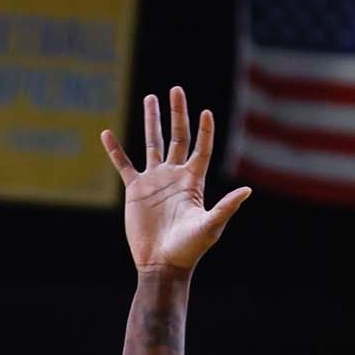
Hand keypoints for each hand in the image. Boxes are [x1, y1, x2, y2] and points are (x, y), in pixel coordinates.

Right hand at [101, 86, 251, 272]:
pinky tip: (106, 133)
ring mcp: (154, 181)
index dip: (205, 130)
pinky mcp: (135, 191)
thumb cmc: (189, 249)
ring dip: (152, 121)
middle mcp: (174, 176)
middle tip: (176, 90)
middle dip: (177, 113)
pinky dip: (115, 150)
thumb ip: (226, 207)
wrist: (162, 264)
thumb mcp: (210, 226)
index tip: (205, 112)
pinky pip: (124, 165)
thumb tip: (247, 191)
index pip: (201, 148)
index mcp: (193, 181)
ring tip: (150, 97)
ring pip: (152, 144)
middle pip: (177, 137)